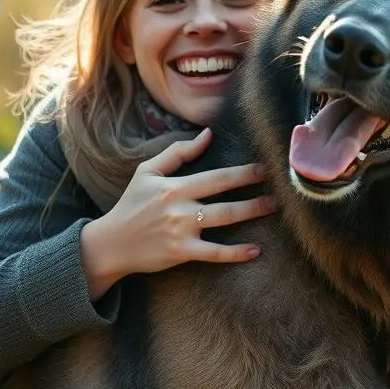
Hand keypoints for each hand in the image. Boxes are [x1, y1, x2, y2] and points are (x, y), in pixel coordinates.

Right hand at [80, 128, 274, 299]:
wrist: (110, 244)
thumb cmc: (131, 205)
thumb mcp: (147, 172)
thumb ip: (177, 152)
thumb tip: (207, 134)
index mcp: (174, 186)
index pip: (215, 176)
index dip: (241, 172)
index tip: (263, 168)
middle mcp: (180, 207)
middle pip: (224, 197)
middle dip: (253, 191)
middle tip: (279, 190)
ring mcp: (181, 231)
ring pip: (223, 220)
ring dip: (250, 213)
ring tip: (271, 208)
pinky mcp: (180, 253)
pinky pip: (214, 253)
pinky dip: (236, 253)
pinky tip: (255, 250)